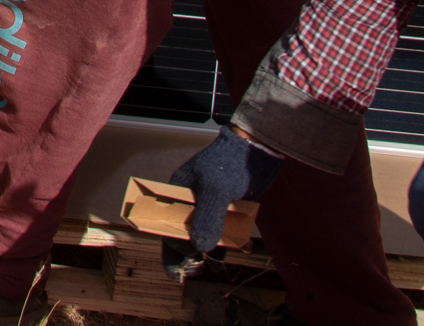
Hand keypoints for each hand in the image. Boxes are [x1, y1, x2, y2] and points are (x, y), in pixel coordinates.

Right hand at [163, 128, 279, 276]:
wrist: (257, 150)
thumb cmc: (231, 163)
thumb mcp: (216, 191)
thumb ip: (206, 219)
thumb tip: (199, 248)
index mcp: (178, 191)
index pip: (166, 223)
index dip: (172, 244)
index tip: (185, 260)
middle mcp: (189, 200)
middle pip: (180, 231)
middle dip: (185, 253)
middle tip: (193, 271)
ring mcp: (207, 204)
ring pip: (199, 233)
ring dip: (202, 252)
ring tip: (209, 269)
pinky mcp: (223, 208)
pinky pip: (216, 231)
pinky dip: (218, 245)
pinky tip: (222, 257)